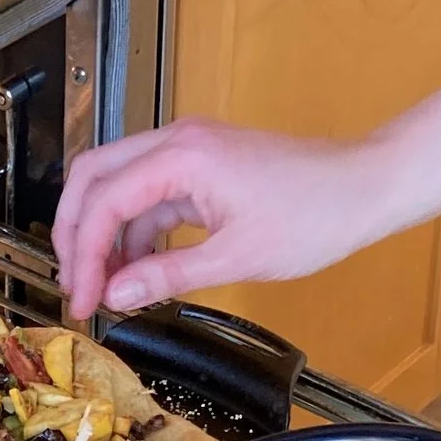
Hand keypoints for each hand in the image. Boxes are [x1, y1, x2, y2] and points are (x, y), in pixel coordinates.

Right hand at [52, 117, 389, 319]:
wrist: (367, 187)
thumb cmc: (318, 214)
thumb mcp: (238, 257)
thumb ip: (168, 275)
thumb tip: (116, 295)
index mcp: (182, 157)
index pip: (104, 202)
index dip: (82, 255)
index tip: (80, 298)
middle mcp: (177, 142)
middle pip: (94, 178)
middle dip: (74, 232)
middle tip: (74, 284)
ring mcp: (189, 151)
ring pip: (118, 184)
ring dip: (105, 233)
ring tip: (107, 286)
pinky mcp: (203, 167)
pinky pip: (150, 193)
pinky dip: (137, 230)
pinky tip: (141, 269)